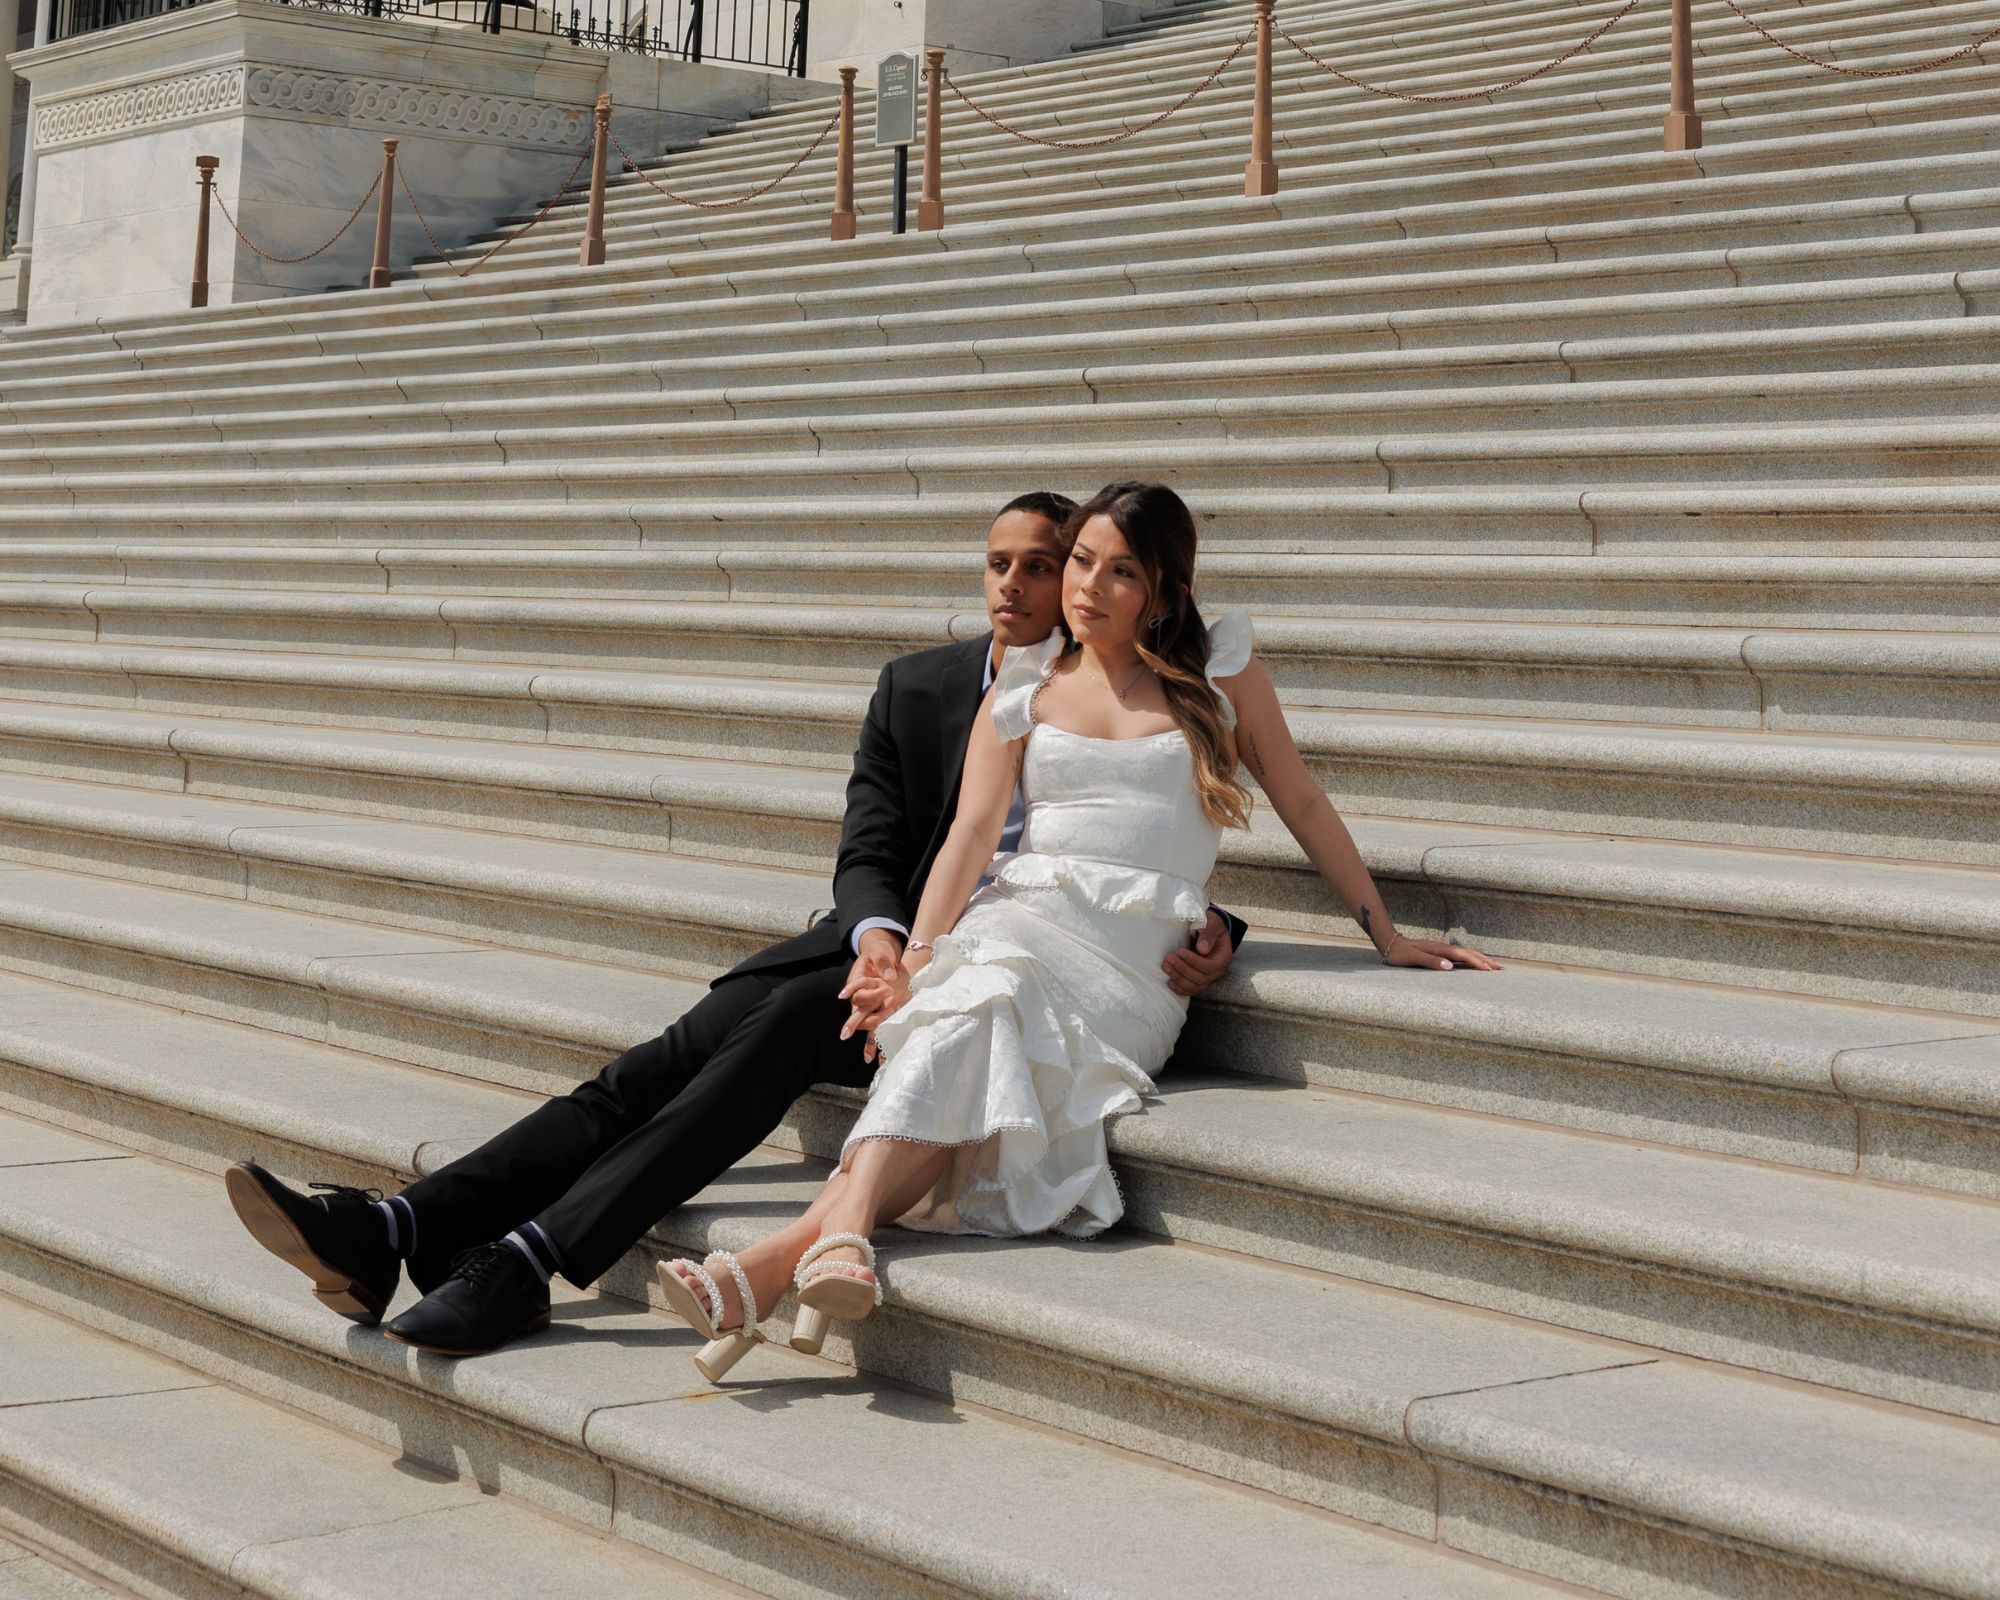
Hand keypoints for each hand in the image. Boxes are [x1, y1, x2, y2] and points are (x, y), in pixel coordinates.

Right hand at [840, 932, 904, 1060]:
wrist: (888, 957)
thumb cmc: (880, 952)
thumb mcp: (880, 951)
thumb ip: (883, 962)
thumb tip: (889, 977)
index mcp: (857, 981)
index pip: (859, 992)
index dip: (871, 994)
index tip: (887, 989)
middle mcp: (861, 996)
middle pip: (857, 1012)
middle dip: (852, 1024)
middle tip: (845, 1034)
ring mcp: (871, 1006)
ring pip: (866, 1025)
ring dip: (870, 1038)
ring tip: (870, 1057)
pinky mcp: (881, 1011)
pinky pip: (877, 1030)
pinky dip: (877, 1045)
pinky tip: (879, 1060)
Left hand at [1162, 909, 1235, 997]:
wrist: (1210, 929)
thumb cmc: (1212, 924)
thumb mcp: (1213, 923)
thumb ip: (1209, 933)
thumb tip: (1202, 949)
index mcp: (1224, 957)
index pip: (1209, 966)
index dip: (1193, 962)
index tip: (1180, 951)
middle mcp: (1218, 970)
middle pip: (1201, 978)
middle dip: (1182, 969)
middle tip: (1168, 959)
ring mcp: (1210, 977)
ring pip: (1195, 986)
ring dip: (1179, 978)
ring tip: (1166, 967)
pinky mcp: (1200, 980)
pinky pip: (1192, 989)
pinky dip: (1180, 989)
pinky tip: (1170, 983)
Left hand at [1382, 934, 1501, 971]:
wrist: (1391, 944)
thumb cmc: (1400, 954)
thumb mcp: (1413, 959)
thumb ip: (1431, 962)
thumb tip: (1450, 966)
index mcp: (1440, 949)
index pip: (1463, 956)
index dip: (1476, 962)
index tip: (1488, 970)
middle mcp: (1444, 948)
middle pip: (1469, 952)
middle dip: (1485, 960)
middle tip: (1499, 968)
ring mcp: (1443, 950)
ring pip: (1466, 953)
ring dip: (1480, 958)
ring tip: (1493, 966)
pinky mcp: (1441, 953)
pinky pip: (1460, 956)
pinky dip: (1471, 959)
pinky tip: (1474, 964)